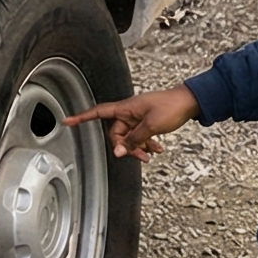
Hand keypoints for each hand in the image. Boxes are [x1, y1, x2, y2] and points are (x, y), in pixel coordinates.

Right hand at [66, 85, 198, 159]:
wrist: (190, 102)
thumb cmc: (171, 107)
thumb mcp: (151, 126)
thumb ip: (134, 139)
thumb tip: (119, 152)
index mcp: (126, 108)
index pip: (98, 112)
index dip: (82, 117)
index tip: (67, 121)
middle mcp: (129, 112)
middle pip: (116, 133)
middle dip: (126, 146)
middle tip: (140, 155)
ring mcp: (138, 117)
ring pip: (130, 136)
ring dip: (139, 147)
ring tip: (151, 154)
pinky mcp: (147, 121)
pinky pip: (140, 135)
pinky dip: (146, 143)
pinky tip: (157, 149)